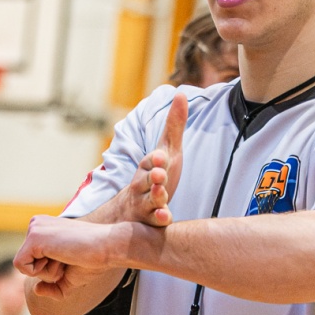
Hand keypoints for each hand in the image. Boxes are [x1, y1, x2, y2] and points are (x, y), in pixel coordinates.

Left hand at [14, 217, 131, 299]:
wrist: (108, 247)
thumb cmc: (94, 260)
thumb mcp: (70, 276)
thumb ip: (53, 286)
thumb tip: (36, 290)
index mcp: (44, 228)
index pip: (32, 260)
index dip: (50, 269)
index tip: (70, 258)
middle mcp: (36, 224)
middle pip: (27, 263)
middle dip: (48, 271)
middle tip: (69, 259)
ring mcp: (34, 228)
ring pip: (24, 265)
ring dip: (46, 272)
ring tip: (66, 258)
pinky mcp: (34, 237)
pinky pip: (21, 265)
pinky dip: (40, 272)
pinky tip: (59, 259)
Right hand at [114, 94, 185, 226]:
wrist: (133, 208)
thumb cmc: (155, 175)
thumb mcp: (167, 150)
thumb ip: (174, 125)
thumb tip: (181, 94)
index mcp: (148, 165)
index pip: (151, 160)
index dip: (156, 159)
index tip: (162, 156)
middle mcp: (143, 183)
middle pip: (146, 180)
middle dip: (153, 176)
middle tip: (159, 173)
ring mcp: (145, 203)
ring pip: (149, 200)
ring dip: (156, 196)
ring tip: (162, 192)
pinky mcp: (151, 220)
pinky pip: (155, 221)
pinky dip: (160, 219)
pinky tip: (167, 217)